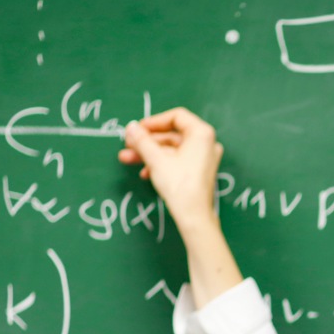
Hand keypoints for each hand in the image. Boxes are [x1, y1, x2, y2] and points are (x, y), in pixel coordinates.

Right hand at [119, 107, 242, 306]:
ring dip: (149, 153)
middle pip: (171, 135)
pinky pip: (177, 161)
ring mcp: (204, 158)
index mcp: (202, 134)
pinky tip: (144, 173)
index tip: (137, 129)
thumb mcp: (156, 159)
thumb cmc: (180, 186)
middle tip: (127, 144)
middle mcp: (206, 144)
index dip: (154, 121)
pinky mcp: (199, 172)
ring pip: (171, 149)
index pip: (176, 117)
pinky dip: (160, 164)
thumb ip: (142, 140)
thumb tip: (131, 127)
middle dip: (147, 141)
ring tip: (127, 158)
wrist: (193, 216)